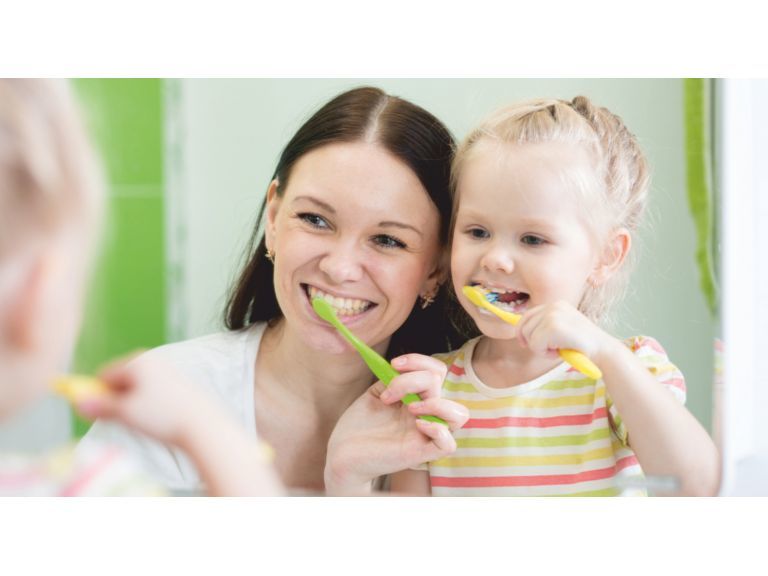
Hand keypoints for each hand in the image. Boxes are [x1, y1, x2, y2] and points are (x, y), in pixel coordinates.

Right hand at [75, 352, 211, 448]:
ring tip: (146, 420)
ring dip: (132, 405)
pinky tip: (160, 419)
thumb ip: (99, 407)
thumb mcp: (125, 413)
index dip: (97, 395)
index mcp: (137, 360)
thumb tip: (77, 402)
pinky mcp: (178, 384)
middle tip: (126, 419)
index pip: (104, 375)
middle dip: (116, 400)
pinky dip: (149, 406)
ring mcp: (167, 371)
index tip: (98, 414)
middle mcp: (153, 360)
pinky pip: (152, 394)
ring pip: (136, 390)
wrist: (202, 424)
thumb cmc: (163, 416)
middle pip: (120, 380)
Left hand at [324, 353, 468, 493]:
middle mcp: (425, 413)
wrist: (342, 452)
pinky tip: (416, 424)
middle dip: (412, 380)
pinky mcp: (420, 453)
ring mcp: (425, 433)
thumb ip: (392, 379)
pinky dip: (437, 430)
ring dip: (435, 403)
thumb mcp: (376, 393)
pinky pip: (448, 444)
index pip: (436, 371)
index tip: (394, 364)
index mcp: (417, 396)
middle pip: (439, 382)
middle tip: (387, 395)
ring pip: (460, 414)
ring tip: (409, 408)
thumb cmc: (359, 424)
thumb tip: (401, 365)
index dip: (419, 361)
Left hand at [515, 300, 613, 359]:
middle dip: (531, 341)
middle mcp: (553, 306)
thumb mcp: (561, 329)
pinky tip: (560, 351)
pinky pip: (535, 345)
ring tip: (558, 349)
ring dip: (541, 349)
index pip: (527, 315)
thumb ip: (544, 327)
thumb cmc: (581, 344)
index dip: (522, 330)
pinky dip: (545, 353)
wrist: (602, 349)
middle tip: (550, 349)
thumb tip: (520, 332)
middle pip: (524, 325)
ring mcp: (553, 315)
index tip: (524, 341)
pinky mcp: (553, 327)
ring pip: (528, 336)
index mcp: (556, 304)